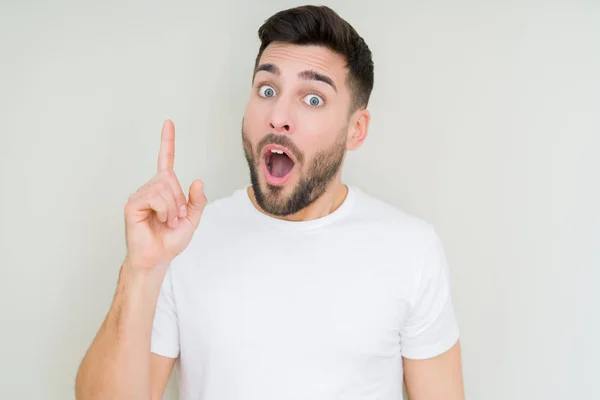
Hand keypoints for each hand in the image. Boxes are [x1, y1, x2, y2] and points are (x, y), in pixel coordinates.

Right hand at [123, 120, 206, 271]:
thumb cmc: (171, 240)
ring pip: (164, 188)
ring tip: (166, 222)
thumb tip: (197, 179)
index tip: (168, 123)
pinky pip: (155, 197)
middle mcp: (150, 188)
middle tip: (174, 219)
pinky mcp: (132, 204)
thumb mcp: (192, 219)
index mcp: (164, 189)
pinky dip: (163, 210)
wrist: (158, 258)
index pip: (166, 160)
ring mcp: (140, 195)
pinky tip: (158, 220)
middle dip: (179, 201)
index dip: (168, 142)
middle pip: (170, 179)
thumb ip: (197, 201)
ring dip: (172, 208)